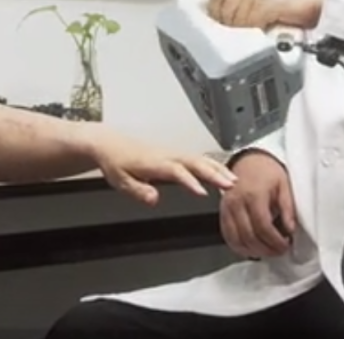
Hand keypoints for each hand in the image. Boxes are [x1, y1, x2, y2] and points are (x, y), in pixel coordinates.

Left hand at [88, 129, 235, 205]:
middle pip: (194, 162)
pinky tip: (223, 174)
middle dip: (213, 173)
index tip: (203, 192)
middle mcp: (166, 155)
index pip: (175, 171)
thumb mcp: (120, 181)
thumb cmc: (115, 162)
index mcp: (153, 162)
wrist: (109, 143)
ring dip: (217, 169)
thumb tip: (154, 200)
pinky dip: (212, 165)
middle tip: (230, 185)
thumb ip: (138, 191)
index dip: (189, 181)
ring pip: (198, 159)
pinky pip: (196, 159)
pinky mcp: (174, 154)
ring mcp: (171, 153)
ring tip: (234, 181)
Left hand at [208, 0, 326, 30]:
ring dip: (240, 31)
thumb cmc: (299, 0)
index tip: (217, 27)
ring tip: (252, 35)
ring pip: (234, 18)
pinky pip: (249, 22)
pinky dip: (253, 31)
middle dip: (227, 25)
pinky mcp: (265, 1)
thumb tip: (225, 20)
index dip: (215, 14)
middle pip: (222, 9)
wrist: (323, 0)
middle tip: (236, 36)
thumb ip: (244, 1)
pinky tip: (262, 33)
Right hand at [219, 151, 295, 257]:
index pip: (263, 227)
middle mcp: (237, 202)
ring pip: (237, 239)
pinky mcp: (222, 212)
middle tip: (279, 251)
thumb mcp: (284, 185)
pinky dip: (239, 246)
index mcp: (253, 195)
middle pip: (249, 236)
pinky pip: (227, 235)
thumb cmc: (267, 171)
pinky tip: (251, 249)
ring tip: (268, 252)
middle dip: (266, 249)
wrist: (250, 160)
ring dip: (253, 251)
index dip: (275, 241)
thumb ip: (288, 208)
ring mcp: (227, 208)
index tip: (286, 245)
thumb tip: (290, 229)